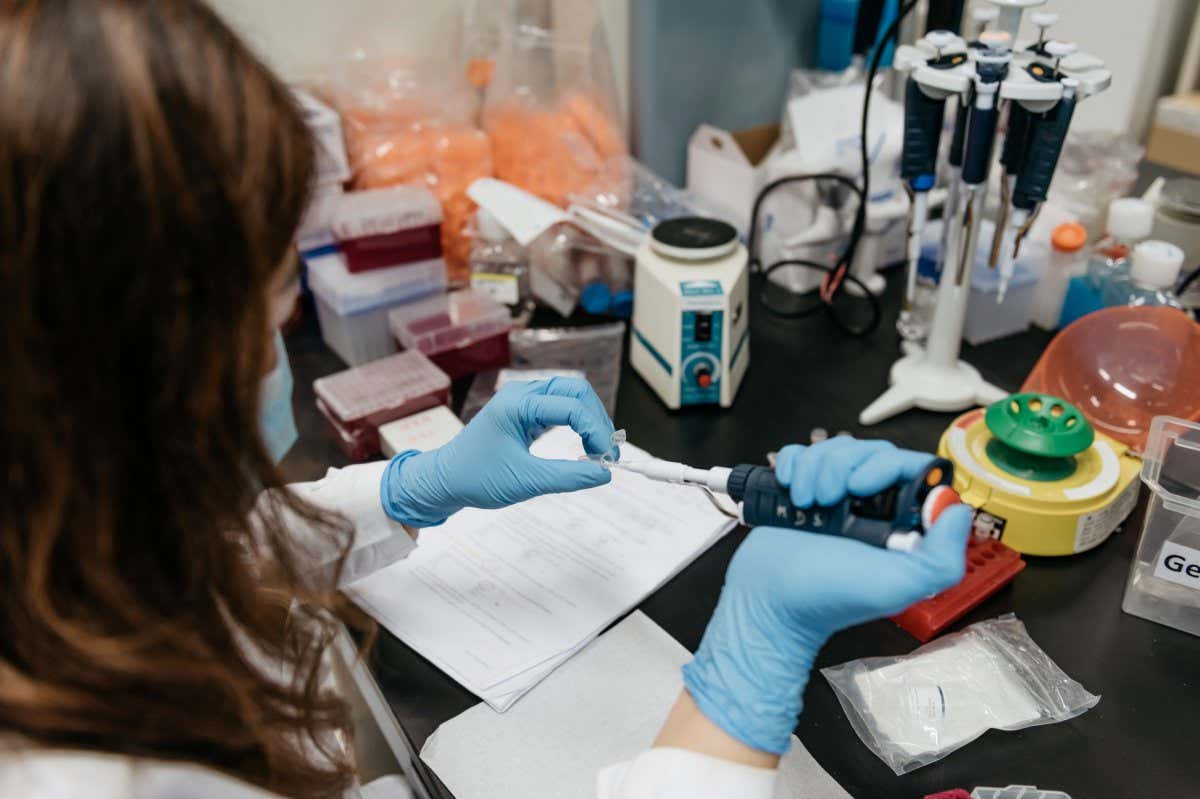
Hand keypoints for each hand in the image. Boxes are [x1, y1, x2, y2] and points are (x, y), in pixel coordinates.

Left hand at [381, 377, 617, 526]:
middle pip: (576, 390)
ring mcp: (523, 400)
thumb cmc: (476, 478)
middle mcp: (521, 394)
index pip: (571, 406)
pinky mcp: (525, 411)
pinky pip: (560, 406)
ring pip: (570, 396)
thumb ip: (567, 477)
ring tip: (599, 450)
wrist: (444, 480)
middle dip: (597, 419)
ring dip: (589, 419)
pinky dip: (577, 422)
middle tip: (607, 452)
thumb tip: (604, 474)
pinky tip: (584, 444)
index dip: (595, 430)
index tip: (606, 459)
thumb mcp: (525, 482)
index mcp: (517, 404)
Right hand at [681, 438, 970, 754]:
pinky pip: (801, 452)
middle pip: (870, 450)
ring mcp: (834, 494)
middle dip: (843, 467)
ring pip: (835, 448)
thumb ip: (941, 558)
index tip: (862, 487)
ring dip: (814, 468)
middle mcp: (871, 505)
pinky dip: (792, 463)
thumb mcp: (897, 586)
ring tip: (806, 502)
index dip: (887, 466)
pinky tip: (790, 490)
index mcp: (900, 521)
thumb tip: (958, 512)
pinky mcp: (801, 487)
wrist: (770, 601)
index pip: (911, 467)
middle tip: (829, 500)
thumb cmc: (829, 598)